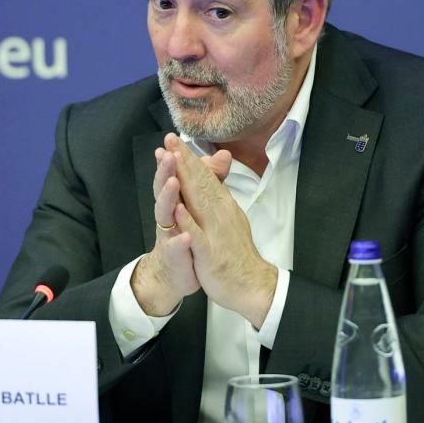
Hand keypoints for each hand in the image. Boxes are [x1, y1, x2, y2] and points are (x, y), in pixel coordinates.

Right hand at [130, 138, 232, 315]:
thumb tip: (222, 154)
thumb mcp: (199, 205)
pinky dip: (179, 241)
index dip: (174, 158)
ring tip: (173, 184)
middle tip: (169, 155)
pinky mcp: (174, 256)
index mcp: (176, 201)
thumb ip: (209, 180)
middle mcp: (168, 214)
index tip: (172, 139)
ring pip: (164, 214)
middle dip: (166, 171)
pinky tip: (184, 236)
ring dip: (168, 198)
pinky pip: (174, 248)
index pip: (174, 175)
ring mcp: (168, 234)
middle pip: (164, 188)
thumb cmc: (187, 234)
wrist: (175, 272)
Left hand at [166, 134, 276, 327]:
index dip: (189, 158)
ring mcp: (215, 232)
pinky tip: (178, 210)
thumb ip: (220, 198)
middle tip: (171, 138)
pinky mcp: (210, 254)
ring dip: (185, 181)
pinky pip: (197, 236)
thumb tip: (217, 180)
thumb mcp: (229, 220)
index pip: (205, 177)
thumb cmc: (237, 253)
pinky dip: (187, 222)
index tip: (175, 140)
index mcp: (222, 206)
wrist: (252, 284)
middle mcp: (220, 214)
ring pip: (198, 202)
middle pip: (200, 183)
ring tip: (173, 161)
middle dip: (184, 160)